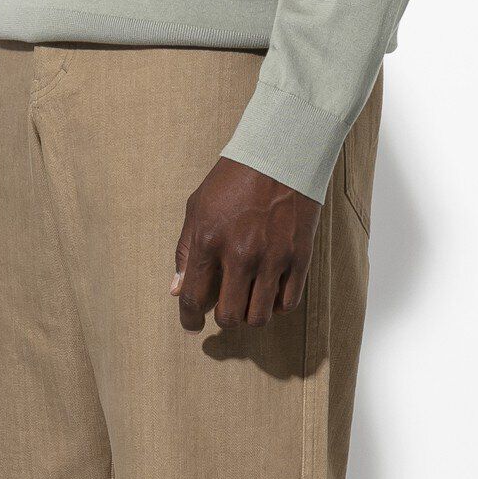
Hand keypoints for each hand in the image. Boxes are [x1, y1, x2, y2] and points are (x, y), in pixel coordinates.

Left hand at [170, 157, 322, 330]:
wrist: (281, 153)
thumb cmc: (234, 180)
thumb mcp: (197, 208)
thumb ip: (185, 251)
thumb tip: (177, 290)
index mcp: (208, 240)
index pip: (193, 298)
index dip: (189, 320)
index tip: (192, 325)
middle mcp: (240, 253)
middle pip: (228, 316)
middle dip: (222, 320)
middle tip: (223, 309)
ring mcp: (272, 257)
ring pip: (259, 317)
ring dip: (249, 316)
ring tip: (247, 301)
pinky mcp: (299, 256)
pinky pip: (287, 302)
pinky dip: (276, 306)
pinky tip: (269, 294)